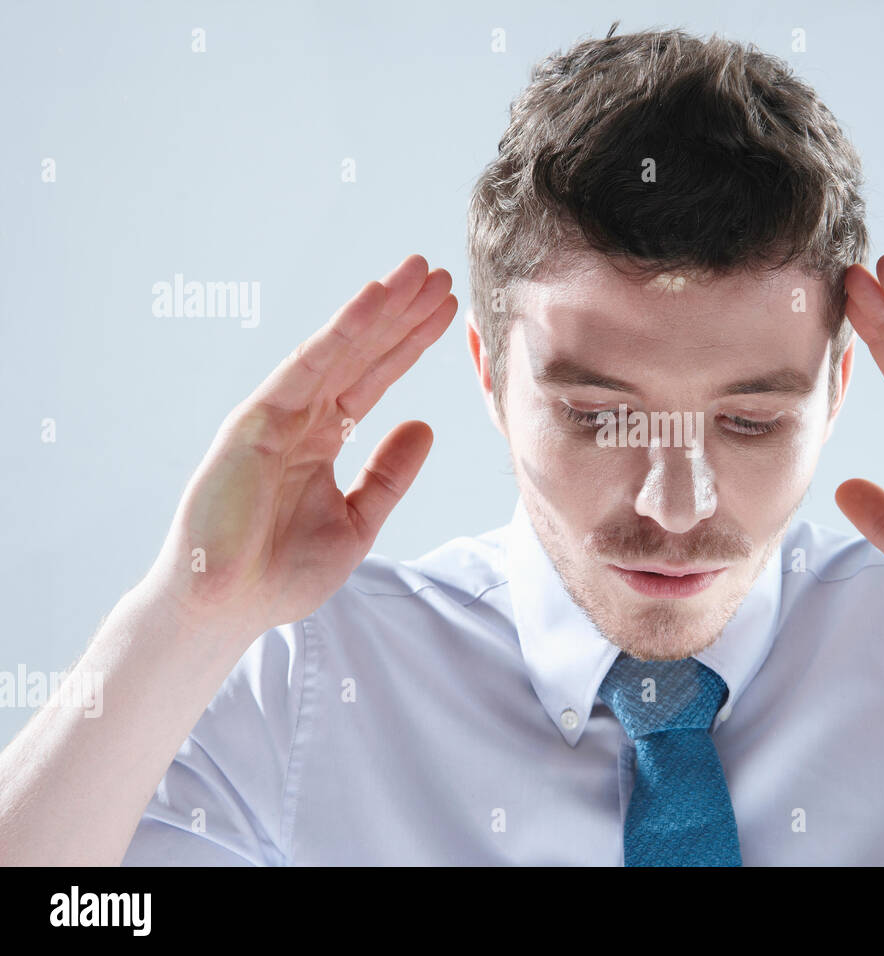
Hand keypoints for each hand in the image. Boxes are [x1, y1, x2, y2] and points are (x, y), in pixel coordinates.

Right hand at [145, 254, 456, 638]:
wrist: (229, 608)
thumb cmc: (281, 574)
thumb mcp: (357, 521)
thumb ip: (388, 474)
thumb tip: (424, 427)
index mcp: (322, 439)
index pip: (374, 378)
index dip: (409, 343)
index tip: (446, 311)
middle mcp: (301, 418)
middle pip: (362, 354)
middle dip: (401, 314)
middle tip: (439, 274)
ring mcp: (278, 414)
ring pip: (338, 349)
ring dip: (379, 306)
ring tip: (417, 271)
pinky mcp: (257, 419)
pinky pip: (306, 365)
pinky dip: (341, 329)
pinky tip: (374, 298)